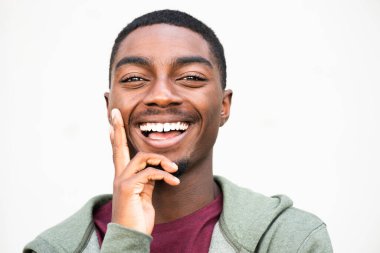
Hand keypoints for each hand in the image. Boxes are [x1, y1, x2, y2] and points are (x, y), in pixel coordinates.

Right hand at [109, 108, 179, 234]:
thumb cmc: (138, 218)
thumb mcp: (145, 195)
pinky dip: (164, 175)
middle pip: (118, 147)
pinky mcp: (127, 187)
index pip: (119, 152)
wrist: (131, 237)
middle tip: (114, 112)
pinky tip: (173, 181)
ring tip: (174, 170)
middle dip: (117, 128)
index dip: (116, 137)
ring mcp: (121, 181)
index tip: (112, 123)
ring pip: (142, 158)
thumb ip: (147, 180)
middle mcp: (119, 176)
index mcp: (124, 177)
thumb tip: (156, 169)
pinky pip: (150, 172)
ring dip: (162, 161)